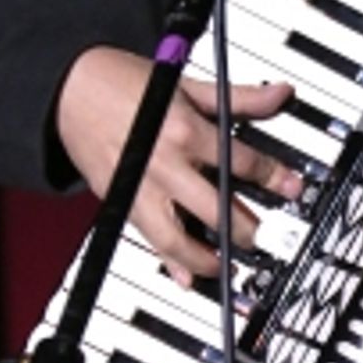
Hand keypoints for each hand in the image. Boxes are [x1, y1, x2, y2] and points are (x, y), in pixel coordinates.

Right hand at [54, 46, 302, 284]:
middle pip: (215, 209)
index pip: (241, 162)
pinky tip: (187, 279)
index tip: (293, 189)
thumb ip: (239, 97)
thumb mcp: (188, 85)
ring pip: (177, 239)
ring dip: (207, 259)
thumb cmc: (127, 83)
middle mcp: (164, 165)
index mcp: (185, 132)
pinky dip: (168, 264)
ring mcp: (140, 188)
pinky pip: (147, 241)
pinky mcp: (120, 203)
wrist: (70, 88)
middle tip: (265, 238)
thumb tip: (281, 93)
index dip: (273, 177)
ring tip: (228, 266)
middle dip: (246, 229)